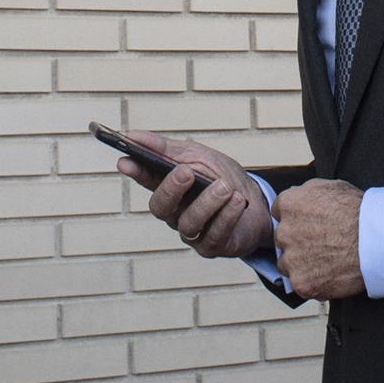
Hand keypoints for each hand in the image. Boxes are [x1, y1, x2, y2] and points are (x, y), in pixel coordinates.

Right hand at [116, 130, 271, 258]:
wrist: (258, 204)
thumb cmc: (223, 178)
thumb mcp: (198, 156)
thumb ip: (167, 149)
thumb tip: (133, 136)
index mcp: (169, 188)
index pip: (146, 179)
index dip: (135, 171)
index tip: (126, 160)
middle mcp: (176, 212)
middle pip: (160, 207)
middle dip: (171, 188)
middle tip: (187, 172)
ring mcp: (192, 232)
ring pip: (188, 222)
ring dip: (208, 201)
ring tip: (226, 187)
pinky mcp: (212, 246)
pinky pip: (214, 235)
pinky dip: (227, 215)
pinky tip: (238, 201)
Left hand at [273, 179, 364, 300]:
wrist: (376, 241)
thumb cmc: (359, 212)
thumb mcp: (332, 186)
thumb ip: (307, 192)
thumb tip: (299, 195)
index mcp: (289, 204)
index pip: (280, 213)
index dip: (296, 219)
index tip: (309, 225)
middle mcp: (284, 232)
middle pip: (282, 239)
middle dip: (297, 241)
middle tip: (321, 243)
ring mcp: (291, 259)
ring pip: (287, 263)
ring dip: (301, 263)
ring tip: (326, 260)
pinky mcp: (301, 282)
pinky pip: (300, 283)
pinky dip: (313, 281)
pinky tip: (329, 273)